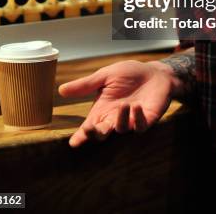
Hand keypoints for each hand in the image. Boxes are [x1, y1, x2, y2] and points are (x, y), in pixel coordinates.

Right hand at [58, 60, 173, 146]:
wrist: (154, 72)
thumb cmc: (129, 74)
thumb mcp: (105, 76)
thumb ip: (86, 85)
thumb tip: (61, 90)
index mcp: (102, 109)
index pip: (89, 126)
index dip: (81, 136)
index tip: (73, 143)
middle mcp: (114, 118)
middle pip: (102, 134)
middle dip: (95, 134)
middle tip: (90, 129)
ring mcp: (130, 121)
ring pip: (121, 130)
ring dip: (121, 119)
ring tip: (124, 104)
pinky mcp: (146, 120)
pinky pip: (140, 126)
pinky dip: (137, 119)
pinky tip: (136, 107)